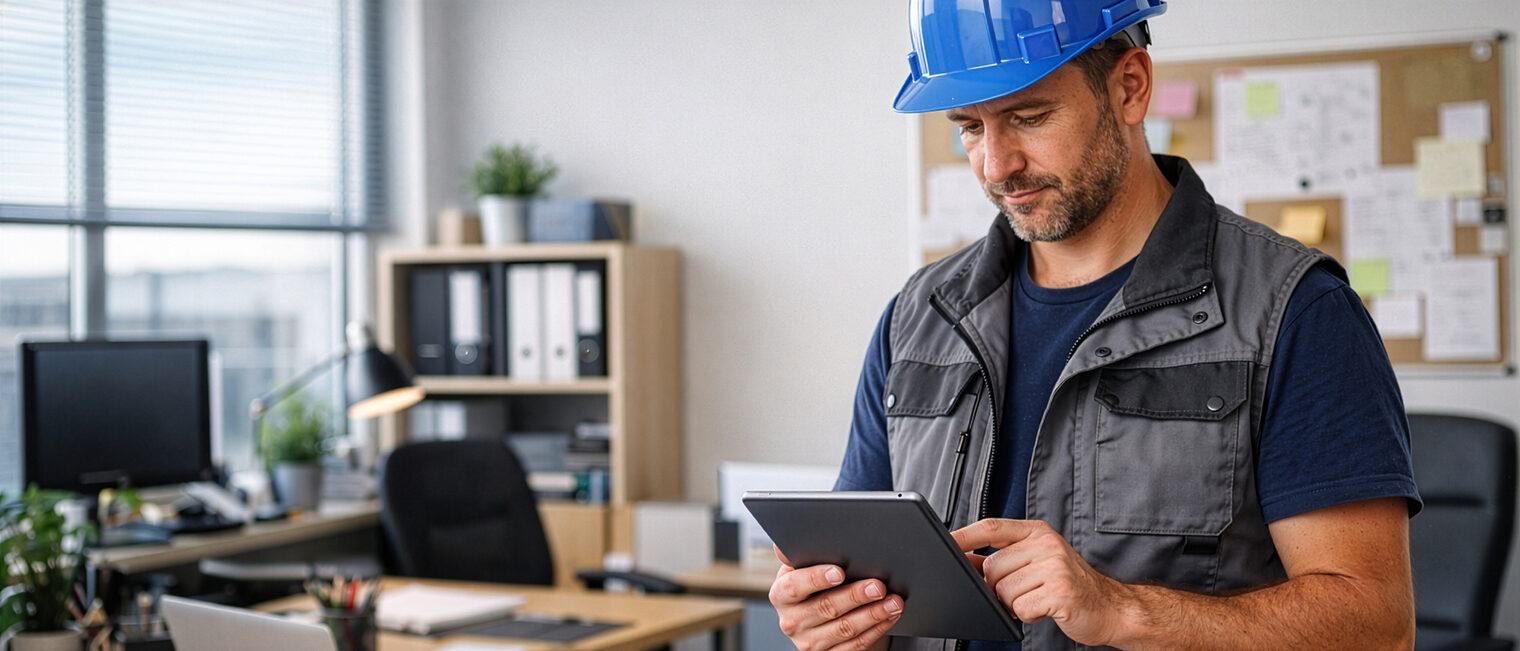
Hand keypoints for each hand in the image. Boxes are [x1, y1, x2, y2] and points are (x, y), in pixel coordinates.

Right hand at [769, 545, 902, 650]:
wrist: (819, 617)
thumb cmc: (814, 584)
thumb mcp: (803, 568)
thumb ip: (801, 554)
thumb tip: (785, 543)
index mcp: (781, 595)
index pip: (794, 586)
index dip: (816, 578)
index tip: (840, 571)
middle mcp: (792, 621)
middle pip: (825, 608)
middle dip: (855, 595)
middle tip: (878, 586)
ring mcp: (809, 642)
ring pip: (845, 628)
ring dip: (873, 614)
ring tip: (893, 601)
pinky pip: (856, 645)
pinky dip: (877, 628)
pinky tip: (890, 616)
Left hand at [953, 519, 1132, 646]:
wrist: (1111, 608)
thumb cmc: (1069, 585)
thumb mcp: (1038, 561)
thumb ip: (1005, 556)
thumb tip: (964, 560)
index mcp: (1038, 531)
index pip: (990, 527)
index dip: (964, 536)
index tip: (943, 543)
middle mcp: (1047, 544)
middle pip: (991, 567)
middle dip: (997, 587)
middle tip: (1021, 593)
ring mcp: (1055, 566)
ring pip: (1003, 590)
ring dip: (1013, 604)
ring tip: (1036, 600)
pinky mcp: (1060, 591)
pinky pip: (1020, 607)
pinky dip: (1027, 615)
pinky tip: (1044, 610)